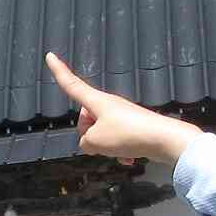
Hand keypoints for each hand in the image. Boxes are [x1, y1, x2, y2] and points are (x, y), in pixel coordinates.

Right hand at [44, 53, 201, 168]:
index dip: (59, 71)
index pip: (72, 84)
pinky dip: (119, 151)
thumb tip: (91, 143)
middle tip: (98, 145)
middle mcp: (109, 104)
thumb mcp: (95, 142)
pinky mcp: (134, 126)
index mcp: (96, 101)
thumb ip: (84, 142)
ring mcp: (122, 115)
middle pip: (86, 118)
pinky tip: (128, 159)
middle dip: (88, 134)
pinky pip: (118, 139)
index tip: (50, 56)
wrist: (165, 139)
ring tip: (118, 152)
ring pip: (102, 132)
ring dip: (105, 146)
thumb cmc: (128, 135)